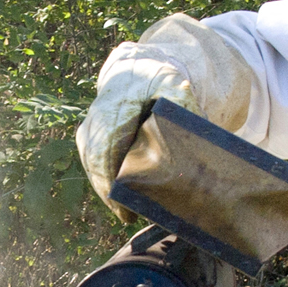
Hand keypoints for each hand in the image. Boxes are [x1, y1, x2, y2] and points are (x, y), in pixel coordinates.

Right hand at [76, 50, 196, 216]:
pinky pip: (92, 163)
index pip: (104, 148)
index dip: (109, 177)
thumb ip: (183, 104)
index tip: (120, 199)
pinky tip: (118, 199)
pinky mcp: (89, 136)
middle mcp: (95, 118)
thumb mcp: (175, 85)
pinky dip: (104, 181)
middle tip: (128, 216)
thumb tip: (199, 128)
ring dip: (106, 190)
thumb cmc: (157, 80)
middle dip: (108, 191)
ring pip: (91, 164)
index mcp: (114, 107)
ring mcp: (89, 127)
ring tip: (125, 214)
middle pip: (95, 161)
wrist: (135, 70)